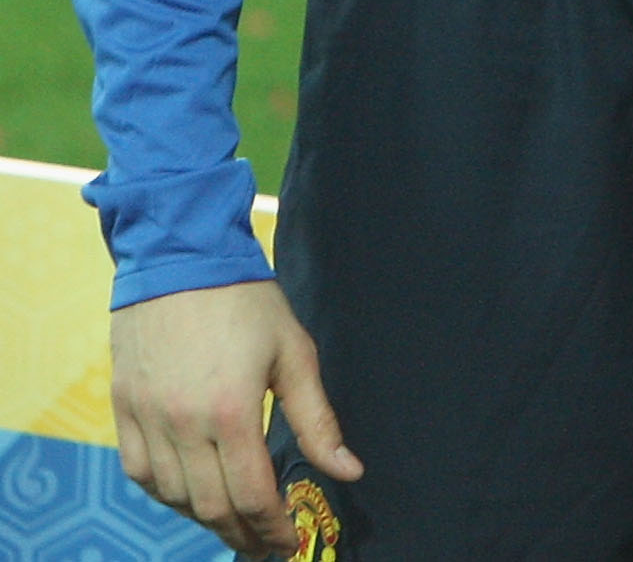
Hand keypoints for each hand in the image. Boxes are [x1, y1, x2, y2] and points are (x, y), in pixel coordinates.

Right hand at [111, 280, 359, 555]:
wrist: (181, 259)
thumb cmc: (246, 301)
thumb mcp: (295, 353)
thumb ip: (318, 420)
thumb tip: (349, 471)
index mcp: (231, 411)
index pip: (253, 494)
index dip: (273, 527)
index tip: (289, 542)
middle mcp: (182, 424)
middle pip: (212, 506)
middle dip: (243, 533)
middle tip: (265, 544)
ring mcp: (147, 419)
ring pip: (173, 496)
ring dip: (206, 517)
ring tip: (236, 523)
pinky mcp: (123, 410)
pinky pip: (140, 473)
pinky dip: (166, 493)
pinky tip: (190, 494)